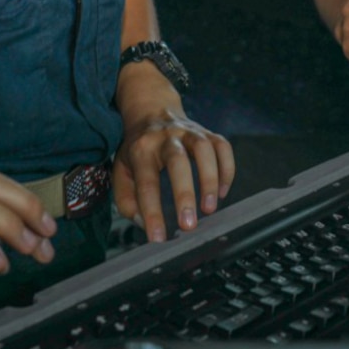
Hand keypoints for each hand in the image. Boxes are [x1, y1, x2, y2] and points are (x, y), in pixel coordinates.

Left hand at [113, 64, 235, 242]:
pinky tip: (223, 192)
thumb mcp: (121, 171)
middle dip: (184, 193)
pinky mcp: (207, 132)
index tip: (158, 238)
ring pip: (204, 148)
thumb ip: (127, 200)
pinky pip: (223, 146)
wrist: (151, 109)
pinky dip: (227, 170)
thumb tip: (145, 223)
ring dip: (210, 179)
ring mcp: (189, 132)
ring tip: (210, 208)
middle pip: (177, 160)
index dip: (152, 212)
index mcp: (141, 148)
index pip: (146, 182)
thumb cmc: (138, 149)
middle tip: (188, 224)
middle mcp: (166, 137)